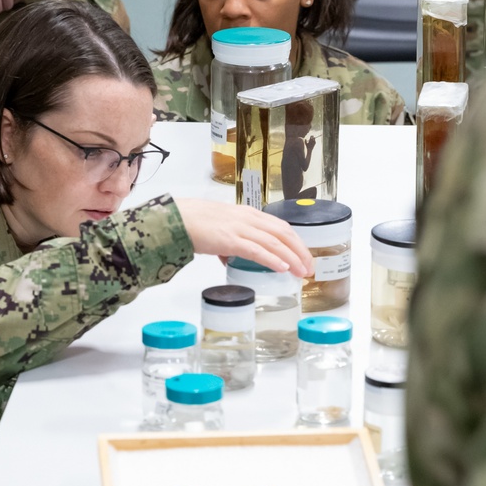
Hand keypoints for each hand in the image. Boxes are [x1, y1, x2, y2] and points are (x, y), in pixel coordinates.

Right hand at [174, 199, 313, 277]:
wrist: (175, 219)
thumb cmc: (193, 222)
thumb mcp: (219, 229)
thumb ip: (229, 243)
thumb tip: (231, 258)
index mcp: (247, 214)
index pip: (280, 227)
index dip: (296, 242)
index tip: (304, 256)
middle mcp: (248, 218)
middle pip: (284, 234)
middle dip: (300, 251)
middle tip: (310, 267)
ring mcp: (240, 228)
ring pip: (275, 243)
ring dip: (292, 258)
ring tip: (302, 271)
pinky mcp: (230, 240)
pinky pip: (257, 250)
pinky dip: (272, 259)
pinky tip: (282, 268)